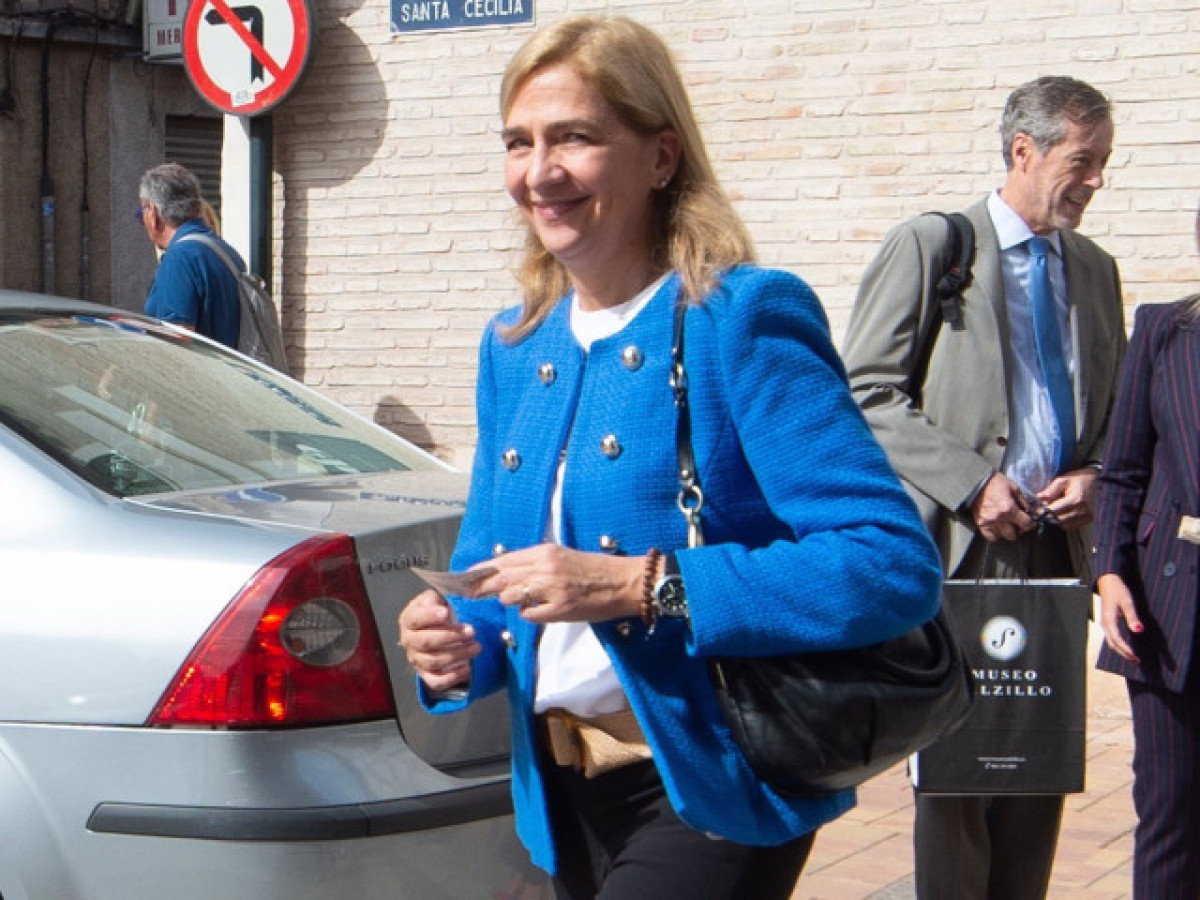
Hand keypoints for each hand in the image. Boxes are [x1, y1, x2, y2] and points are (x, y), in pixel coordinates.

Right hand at [398, 590, 479, 691]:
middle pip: (425, 642)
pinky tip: (468, 667)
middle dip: (450, 637)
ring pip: (433, 661)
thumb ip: (441, 597)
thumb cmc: (438, 611)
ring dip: (457, 655)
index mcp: (409, 619)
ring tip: (476, 647)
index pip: (416, 618)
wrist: (433, 629)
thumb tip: (452, 601)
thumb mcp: (437, 598)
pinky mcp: (425, 674)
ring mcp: (416, 659)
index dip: (430, 616)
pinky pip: (436, 681)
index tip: (447, 613)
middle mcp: (408, 641)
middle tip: (471, 631)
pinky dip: (452, 677)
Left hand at [467, 544, 647, 624]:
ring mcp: (552, 589)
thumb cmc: (595, 570)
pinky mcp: (560, 610)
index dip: (482, 570)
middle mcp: (545, 567)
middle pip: (501, 578)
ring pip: (511, 597)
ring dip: (510, 601)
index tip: (466, 577)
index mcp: (545, 552)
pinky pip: (530, 615)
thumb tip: (508, 572)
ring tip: (522, 601)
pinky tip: (539, 610)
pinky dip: (529, 614)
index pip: (503, 560)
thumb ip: (536, 563)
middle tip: (470, 594)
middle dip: (481, 588)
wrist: (625, 582)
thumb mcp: (562, 556)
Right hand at [971, 472, 1035, 541]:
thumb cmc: (997, 483)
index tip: (1030, 522)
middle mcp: (1000, 518)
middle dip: (1019, 529)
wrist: (977, 482)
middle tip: (1018, 523)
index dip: (1031, 524)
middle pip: (1014, 534)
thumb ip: (1023, 502)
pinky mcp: (980, 524)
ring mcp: (989, 522)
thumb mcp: (1014, 488)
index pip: (1026, 524)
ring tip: (1007, 525)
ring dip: (1007, 532)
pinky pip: (991, 537)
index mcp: (1009, 508)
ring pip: (1003, 536)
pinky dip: (996, 534)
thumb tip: (1032, 512)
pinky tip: (998, 528)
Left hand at [1035, 469, 1095, 530]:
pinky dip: (1064, 522)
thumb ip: (1050, 491)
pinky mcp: (1088, 520)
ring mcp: (1087, 516)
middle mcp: (1083, 510)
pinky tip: (1062, 514)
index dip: (1044, 512)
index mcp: (1076, 499)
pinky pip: (1071, 526)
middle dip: (1049, 517)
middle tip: (1042, 511)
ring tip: (1053, 511)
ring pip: (1064, 525)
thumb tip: (1038, 499)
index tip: (1036, 510)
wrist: (1091, 480)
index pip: (1055, 511)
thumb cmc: (1074, 479)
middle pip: (1059, 520)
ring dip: (1056, 520)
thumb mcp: (1061, 481)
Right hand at [1096, 573, 1142, 663]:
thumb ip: (1132, 617)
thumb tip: (1138, 630)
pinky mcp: (1107, 623)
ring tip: (1132, 657)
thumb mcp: (1127, 602)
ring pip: (1111, 642)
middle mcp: (1104, 624)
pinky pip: (1111, 637)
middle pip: (1112, 644)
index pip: (1117, 639)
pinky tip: (1126, 646)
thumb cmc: (1117, 591)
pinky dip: (1119, 645)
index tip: (1135, 656)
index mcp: (1109, 620)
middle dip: (1123, 654)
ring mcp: (1104, 624)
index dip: (1125, 649)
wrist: (1107, 582)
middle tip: (1136, 661)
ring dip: (1121, 651)